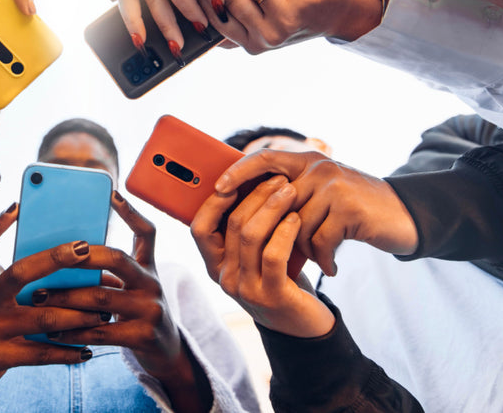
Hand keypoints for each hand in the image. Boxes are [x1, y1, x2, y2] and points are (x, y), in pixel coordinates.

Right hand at [0, 204, 103, 412]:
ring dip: (77, 315)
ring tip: (103, 312)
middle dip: (55, 259)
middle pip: (20, 273)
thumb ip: (13, 274)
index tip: (19, 207)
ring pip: (42, 318)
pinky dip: (67, 352)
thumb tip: (58, 251)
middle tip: (86, 251)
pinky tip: (88, 350)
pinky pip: (41, 354)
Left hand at [36, 192, 212, 412]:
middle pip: (116, 259)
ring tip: (38, 297)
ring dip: (65, 297)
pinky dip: (73, 331)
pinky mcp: (143, 336)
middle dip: (80, 257)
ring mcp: (151, 309)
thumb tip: (61, 257)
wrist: (167, 353)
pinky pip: (100, 331)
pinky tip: (52, 332)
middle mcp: (152, 283)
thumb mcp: (132, 287)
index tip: (112, 193)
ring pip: (101, 297)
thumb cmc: (137, 314)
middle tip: (52, 258)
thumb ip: (109, 272)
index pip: (146, 232)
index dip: (131, 212)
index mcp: (148, 267)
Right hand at [192, 176, 334, 336]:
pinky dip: (285, 231)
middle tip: (278, 179)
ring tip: (290, 191)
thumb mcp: (254, 256)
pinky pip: (273, 255)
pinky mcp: (271, 296)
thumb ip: (244, 231)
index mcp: (214, 265)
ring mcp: (245, 289)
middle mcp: (224, 278)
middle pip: (231, 224)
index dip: (214, 201)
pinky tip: (296, 218)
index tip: (235, 179)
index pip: (199, 228)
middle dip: (255, 195)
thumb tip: (245, 182)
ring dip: (272, 207)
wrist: (303, 324)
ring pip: (250, 236)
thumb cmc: (279, 279)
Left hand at [212, 150, 417, 275]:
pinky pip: (319, 240)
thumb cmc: (352, 210)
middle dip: (276, 233)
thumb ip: (291, 194)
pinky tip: (330, 267)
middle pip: (276, 204)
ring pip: (296, 226)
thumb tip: (245, 209)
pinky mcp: (349, 208)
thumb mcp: (321, 194)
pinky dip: (323, 258)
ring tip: (319, 258)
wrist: (403, 216)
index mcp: (307, 161)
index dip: (239, 172)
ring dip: (305, 249)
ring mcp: (334, 186)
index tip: (219, 190)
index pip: (264, 158)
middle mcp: (318, 168)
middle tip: (281, 254)